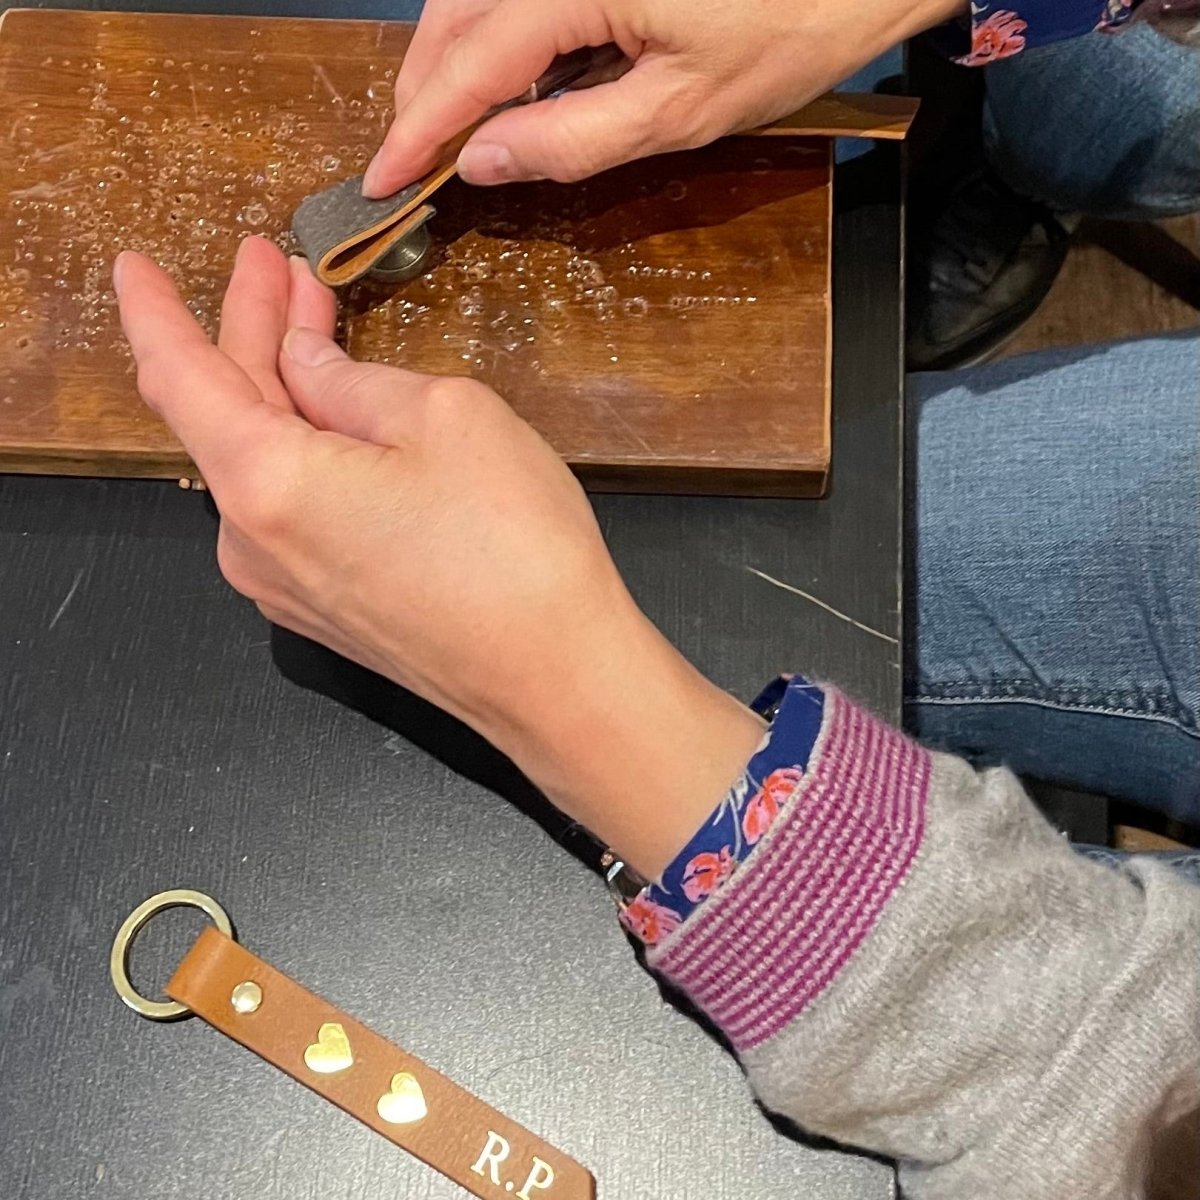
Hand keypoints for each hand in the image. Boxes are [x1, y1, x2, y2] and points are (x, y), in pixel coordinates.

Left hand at [114, 237, 761, 874]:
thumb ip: (350, 379)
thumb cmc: (514, 550)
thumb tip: (302, 361)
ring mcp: (284, 586)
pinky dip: (306, 452)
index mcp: (266, 482)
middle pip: (226, 415)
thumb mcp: (444, 417)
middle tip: (277, 269)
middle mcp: (253, 542)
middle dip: (250, 334)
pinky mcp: (324, 610)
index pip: (177, 376)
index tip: (134, 268)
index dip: (155, 311)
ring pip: (262, 464)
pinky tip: (339, 422)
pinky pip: (292, 511)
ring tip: (315, 331)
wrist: (556, 682)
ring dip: (284, 392)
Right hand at [363, 0, 962, 194]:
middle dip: (425, 91)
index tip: (384, 177)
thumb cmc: (790, 26)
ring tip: (451, 129)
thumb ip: (572, 141)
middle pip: (454, 14)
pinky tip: (507, 80)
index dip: (422, 128)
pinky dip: (495, 34)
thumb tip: (485, 161)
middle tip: (411, 159)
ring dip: (453, 60)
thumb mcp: (679, 110)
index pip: (471, 64)